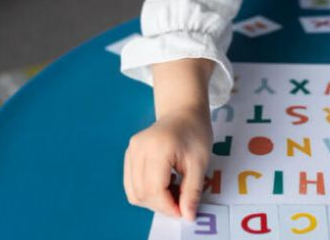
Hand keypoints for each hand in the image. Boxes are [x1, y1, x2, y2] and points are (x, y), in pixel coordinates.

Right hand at [124, 105, 211, 219]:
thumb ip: (192, 191)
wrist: (183, 112)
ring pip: (134, 192)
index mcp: (158, 148)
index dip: (168, 207)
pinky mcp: (128, 154)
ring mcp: (130, 151)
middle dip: (161, 205)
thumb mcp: (200, 163)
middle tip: (181, 201)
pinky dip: (146, 191)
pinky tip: (164, 183)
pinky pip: (131, 184)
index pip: (154, 189)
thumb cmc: (195, 133)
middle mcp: (138, 149)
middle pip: (142, 193)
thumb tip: (187, 216)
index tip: (184, 211)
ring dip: (153, 200)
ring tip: (174, 189)